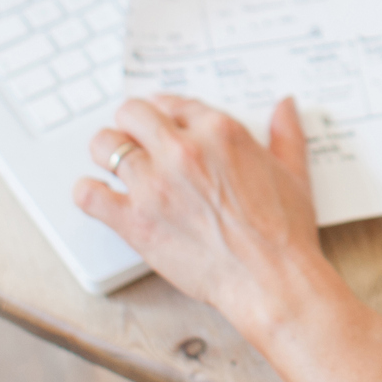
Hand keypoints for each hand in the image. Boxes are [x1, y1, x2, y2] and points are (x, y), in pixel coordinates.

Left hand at [77, 95, 327, 327]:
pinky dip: (87, 192)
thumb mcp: (294, 172)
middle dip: (132, 124)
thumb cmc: (284, 232)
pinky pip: (88, 195)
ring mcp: (154, 184)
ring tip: (113, 163)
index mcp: (220, 132)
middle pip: (132, 113)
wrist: (271, 278)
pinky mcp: (134, 221)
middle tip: (135, 139)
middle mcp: (182, 150)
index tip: (164, 123)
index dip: (167, 113)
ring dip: (107, 151)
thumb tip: (285, 107)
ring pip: (104, 145)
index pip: (175, 103)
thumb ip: (286, 133)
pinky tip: (98, 195)